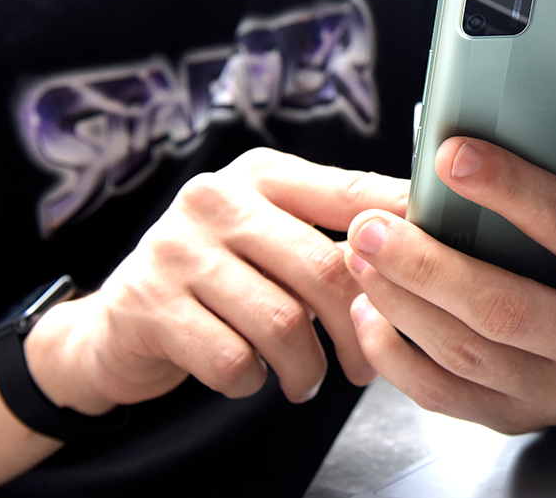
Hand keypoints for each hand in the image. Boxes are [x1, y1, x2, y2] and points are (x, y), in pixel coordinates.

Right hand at [24, 149, 405, 415]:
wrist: (114, 329)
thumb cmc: (219, 283)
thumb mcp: (271, 239)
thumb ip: (333, 233)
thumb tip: (427, 245)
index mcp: (262, 173)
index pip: (353, 193)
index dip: (404, 233)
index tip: (441, 266)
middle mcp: (216, 198)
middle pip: (326, 266)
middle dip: (358, 330)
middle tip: (365, 367)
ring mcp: (176, 248)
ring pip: (283, 322)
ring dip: (307, 368)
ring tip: (306, 380)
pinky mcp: (148, 305)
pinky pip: (233, 360)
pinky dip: (253, 382)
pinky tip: (251, 377)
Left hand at [342, 118, 555, 433]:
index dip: (508, 189)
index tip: (448, 156)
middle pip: (503, 306)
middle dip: (425, 264)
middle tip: (371, 227)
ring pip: (467, 352)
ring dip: (401, 304)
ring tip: (359, 257)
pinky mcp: (521, 418)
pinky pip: (445, 395)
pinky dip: (396, 356)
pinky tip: (369, 312)